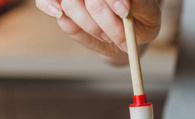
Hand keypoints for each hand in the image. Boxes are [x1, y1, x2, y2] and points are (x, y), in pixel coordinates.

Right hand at [36, 0, 160, 62]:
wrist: (128, 30)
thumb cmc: (139, 21)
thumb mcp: (149, 17)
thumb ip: (142, 6)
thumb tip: (129, 1)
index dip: (113, 0)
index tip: (124, 13)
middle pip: (91, 1)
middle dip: (107, 22)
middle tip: (121, 38)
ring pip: (71, 5)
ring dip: (91, 27)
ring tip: (108, 38)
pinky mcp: (58, 2)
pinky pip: (45, 1)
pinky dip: (49, 6)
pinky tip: (59, 13)